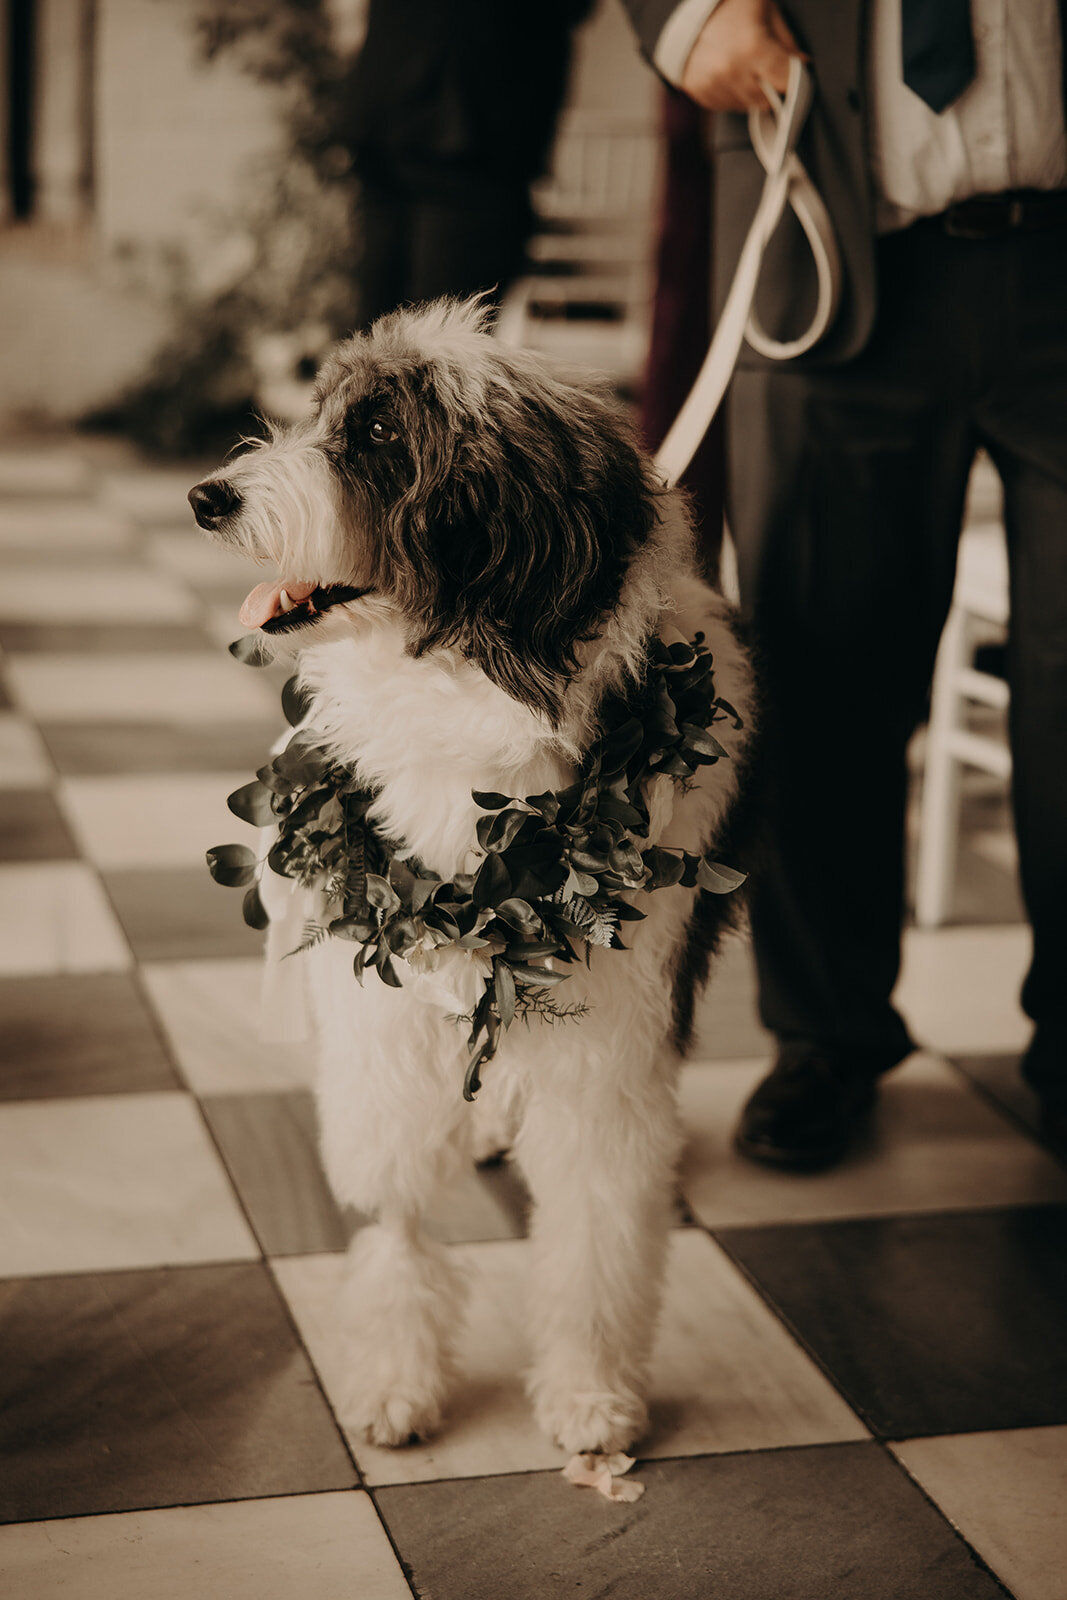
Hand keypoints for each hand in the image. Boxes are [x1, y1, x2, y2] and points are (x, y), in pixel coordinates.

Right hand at [680, 0, 805, 110]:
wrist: (692, 12)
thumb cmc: (732, 6)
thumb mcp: (767, 13)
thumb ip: (787, 43)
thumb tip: (804, 66)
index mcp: (752, 47)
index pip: (786, 83)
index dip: (792, 79)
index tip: (792, 75)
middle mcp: (729, 70)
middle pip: (765, 101)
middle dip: (769, 87)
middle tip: (763, 67)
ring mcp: (711, 83)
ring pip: (745, 107)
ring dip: (749, 93)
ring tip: (743, 68)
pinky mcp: (698, 91)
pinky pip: (726, 106)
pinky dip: (731, 94)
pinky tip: (728, 74)